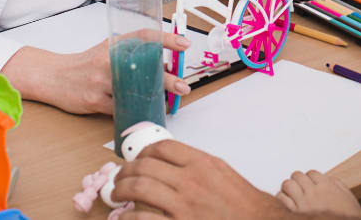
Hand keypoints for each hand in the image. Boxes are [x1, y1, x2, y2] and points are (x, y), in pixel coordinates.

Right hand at [1, 31, 190, 114]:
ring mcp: (100, 81)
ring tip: (166, 104)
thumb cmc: (85, 64)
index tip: (184, 44)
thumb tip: (163, 67)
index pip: (144, 36)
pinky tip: (143, 115)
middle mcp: (108, 60)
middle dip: (166, 78)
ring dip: (153, 99)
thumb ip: (132, 57)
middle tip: (182, 85)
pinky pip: (119, 109)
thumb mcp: (108, 52)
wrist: (53, 77)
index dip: (166, 39)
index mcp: (114, 45)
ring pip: (133, 91)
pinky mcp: (93, 101)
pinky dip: (134, 113)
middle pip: (143, 67)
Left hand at [110, 140, 291, 218]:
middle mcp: (191, 181)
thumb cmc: (243, 204)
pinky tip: (124, 218)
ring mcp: (183, 205)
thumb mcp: (221, 174)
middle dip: (126, 171)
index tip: (137, 159)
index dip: (143, 153)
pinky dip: (128, 218)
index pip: (162, 148)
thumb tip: (170, 164)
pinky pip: (143, 219)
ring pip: (139, 188)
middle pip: (145, 166)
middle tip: (120, 178)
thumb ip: (196, 166)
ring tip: (117, 194)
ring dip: (122, 190)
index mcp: (201, 163)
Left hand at [276, 170, 360, 216]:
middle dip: (298, 181)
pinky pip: (281, 199)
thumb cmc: (346, 217)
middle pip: (298, 176)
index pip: (312, 173)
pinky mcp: (294, 212)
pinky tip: (286, 203)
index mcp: (327, 186)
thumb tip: (329, 180)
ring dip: (288, 188)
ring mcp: (303, 202)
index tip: (310, 184)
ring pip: (288, 184)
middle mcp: (314, 192)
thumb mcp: (349, 199)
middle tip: (299, 188)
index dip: (310, 179)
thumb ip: (338, 185)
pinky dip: (282, 199)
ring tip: (291, 194)